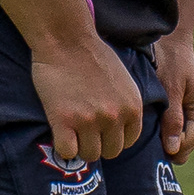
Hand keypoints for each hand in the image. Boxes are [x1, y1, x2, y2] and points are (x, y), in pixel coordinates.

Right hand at [31, 34, 148, 166]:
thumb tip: (122, 126)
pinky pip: (67, 152)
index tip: (102, 132)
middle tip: (84, 134)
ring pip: (89, 155)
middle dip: (98, 145)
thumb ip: (126, 104)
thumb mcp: (125, 80)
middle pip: (110, 152)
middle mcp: (115, 117)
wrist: (66, 40)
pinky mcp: (64, 121)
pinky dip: (63, 148)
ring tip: (72, 134)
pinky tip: (60, 134)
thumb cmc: (93, 55)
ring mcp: (89, 121)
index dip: (113, 138)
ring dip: (80, 148)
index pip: (129, 141)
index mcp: (132, 107)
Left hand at [155, 35, 193, 162]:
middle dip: (165, 142)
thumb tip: (172, 150)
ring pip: (176, 142)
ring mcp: (193, 117)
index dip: (166, 145)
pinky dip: (161, 129)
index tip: (146, 134)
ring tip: (147, 121)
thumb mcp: (170, 89)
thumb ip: (173, 119)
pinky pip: (173, 132)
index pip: (186, 145)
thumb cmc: (171, 60)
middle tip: (145, 129)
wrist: (170, 41)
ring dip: (161, 135)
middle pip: (182, 148)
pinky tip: (150, 118)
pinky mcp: (183, 113)